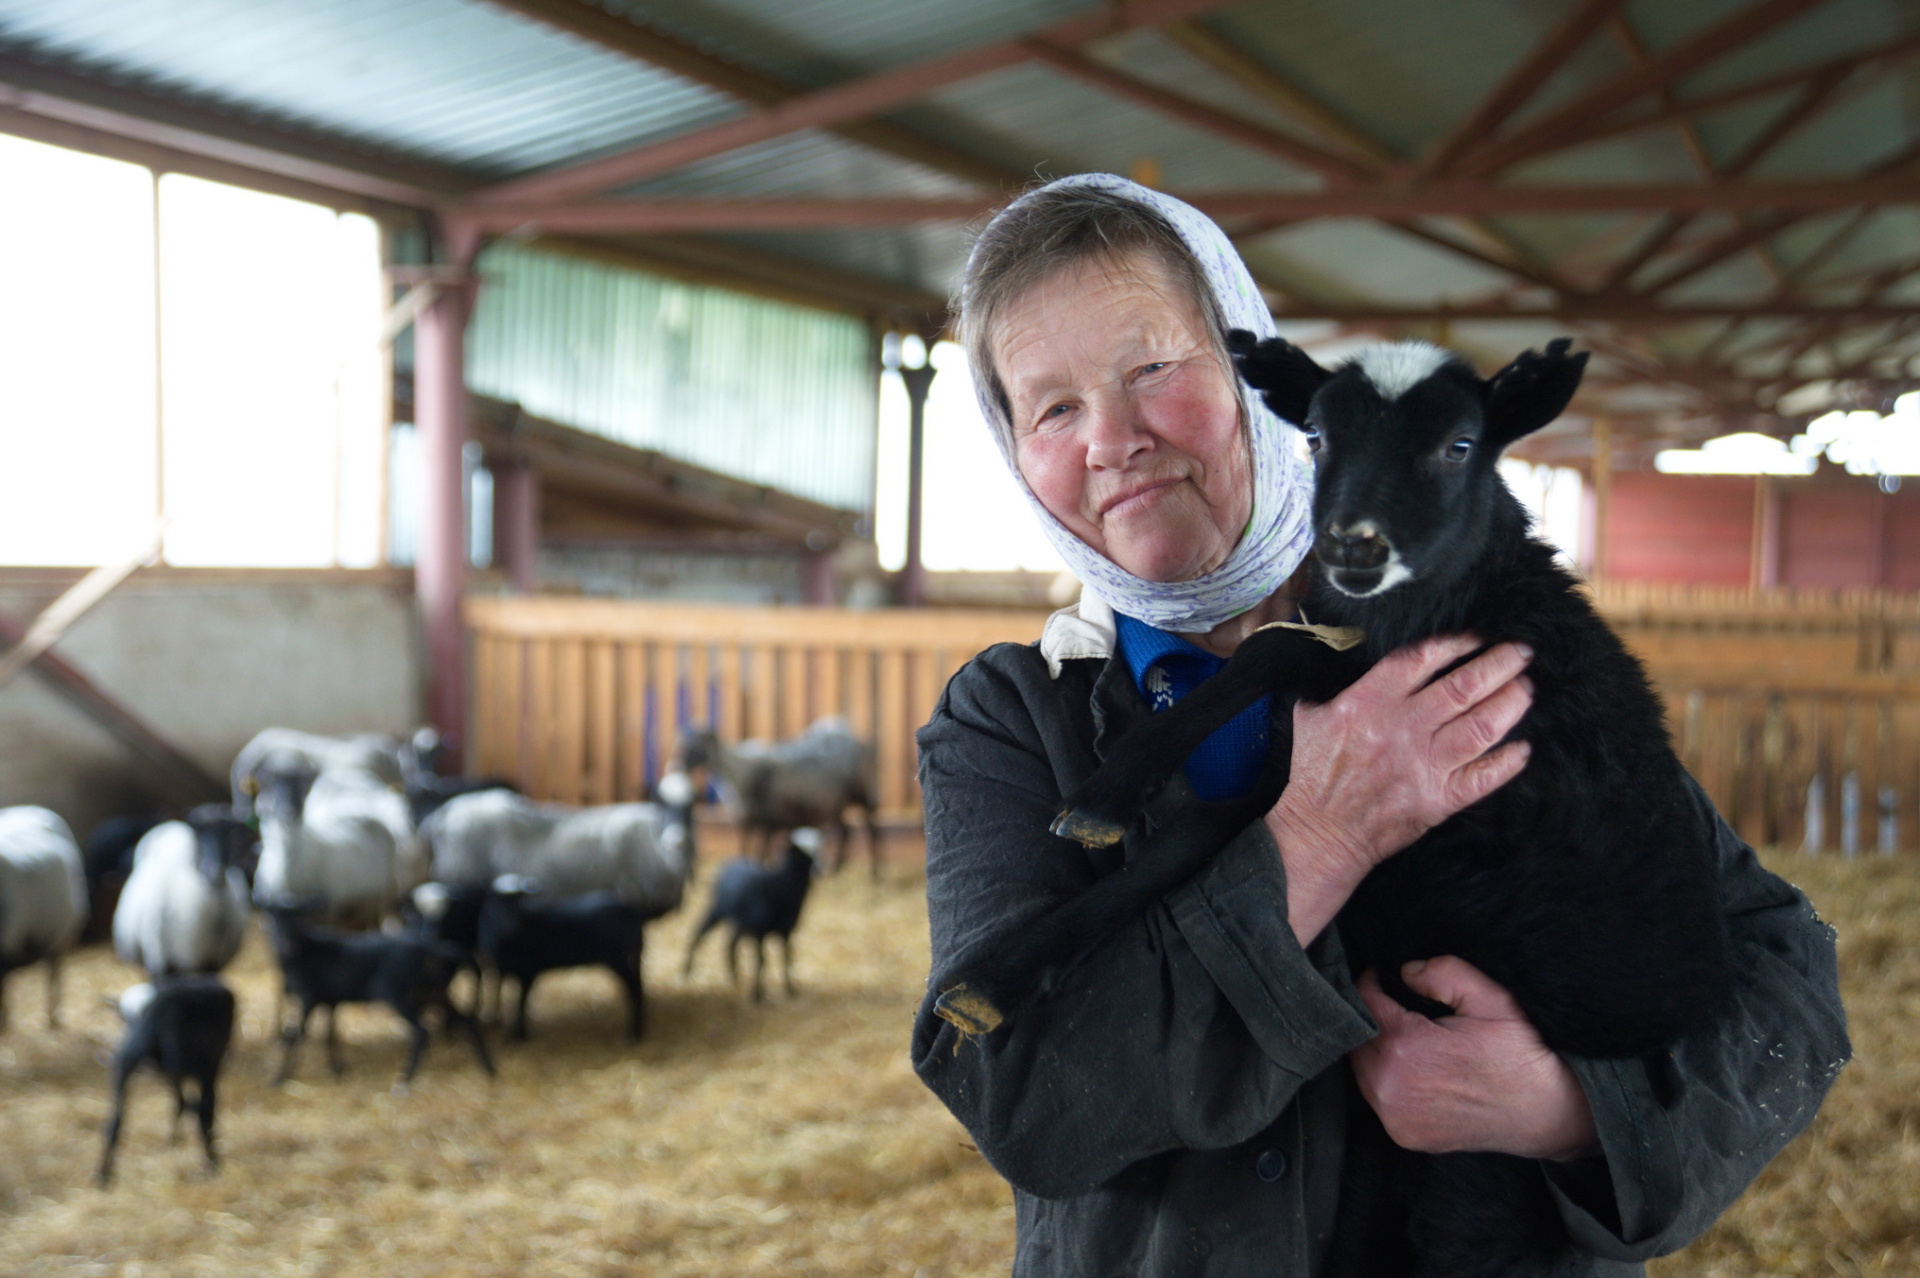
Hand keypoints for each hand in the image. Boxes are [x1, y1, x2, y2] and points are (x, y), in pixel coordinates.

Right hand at [1266, 635, 1532, 943]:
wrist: (1314, 836)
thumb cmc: (1306, 779)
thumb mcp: (1306, 719)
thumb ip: (1330, 690)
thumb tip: (1337, 665)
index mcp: (1368, 702)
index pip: (1422, 659)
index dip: (1455, 643)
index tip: (1476, 636)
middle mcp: (1403, 729)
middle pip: (1464, 687)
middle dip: (1498, 665)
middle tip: (1522, 652)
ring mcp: (1424, 766)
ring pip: (1482, 727)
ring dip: (1510, 704)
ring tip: (1526, 688)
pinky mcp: (1438, 801)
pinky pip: (1484, 778)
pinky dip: (1508, 763)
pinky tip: (1523, 749)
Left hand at [1350, 957, 1598, 1161]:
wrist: (1547, 1113)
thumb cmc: (1519, 1054)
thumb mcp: (1490, 998)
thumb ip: (1442, 973)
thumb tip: (1404, 972)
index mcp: (1405, 1048)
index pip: (1364, 1003)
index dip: (1370, 983)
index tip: (1381, 974)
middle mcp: (1390, 1086)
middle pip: (1357, 1038)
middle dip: (1371, 1017)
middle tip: (1394, 1004)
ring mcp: (1395, 1116)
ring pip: (1360, 1069)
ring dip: (1373, 1048)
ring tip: (1401, 1034)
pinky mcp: (1404, 1136)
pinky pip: (1376, 1098)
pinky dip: (1384, 1079)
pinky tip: (1410, 1068)